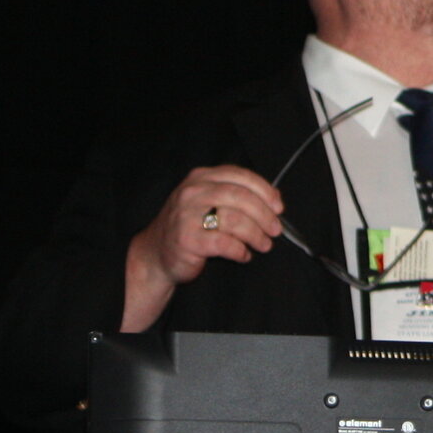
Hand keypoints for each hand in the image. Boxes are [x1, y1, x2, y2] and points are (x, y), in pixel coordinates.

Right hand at [122, 165, 285, 331]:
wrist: (154, 255)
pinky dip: (240, 250)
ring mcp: (187, 215)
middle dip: (264, 215)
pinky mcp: (187, 240)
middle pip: (241, 198)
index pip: (240, 176)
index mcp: (201, 178)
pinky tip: (243, 255)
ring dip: (256, 235)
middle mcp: (192, 192)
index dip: (265, 191)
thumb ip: (235, 195)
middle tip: (275, 229)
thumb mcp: (208, 202)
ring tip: (264, 244)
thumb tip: (274, 200)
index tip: (278, 206)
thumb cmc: (189, 228)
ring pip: (236, 220)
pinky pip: (225, 243)